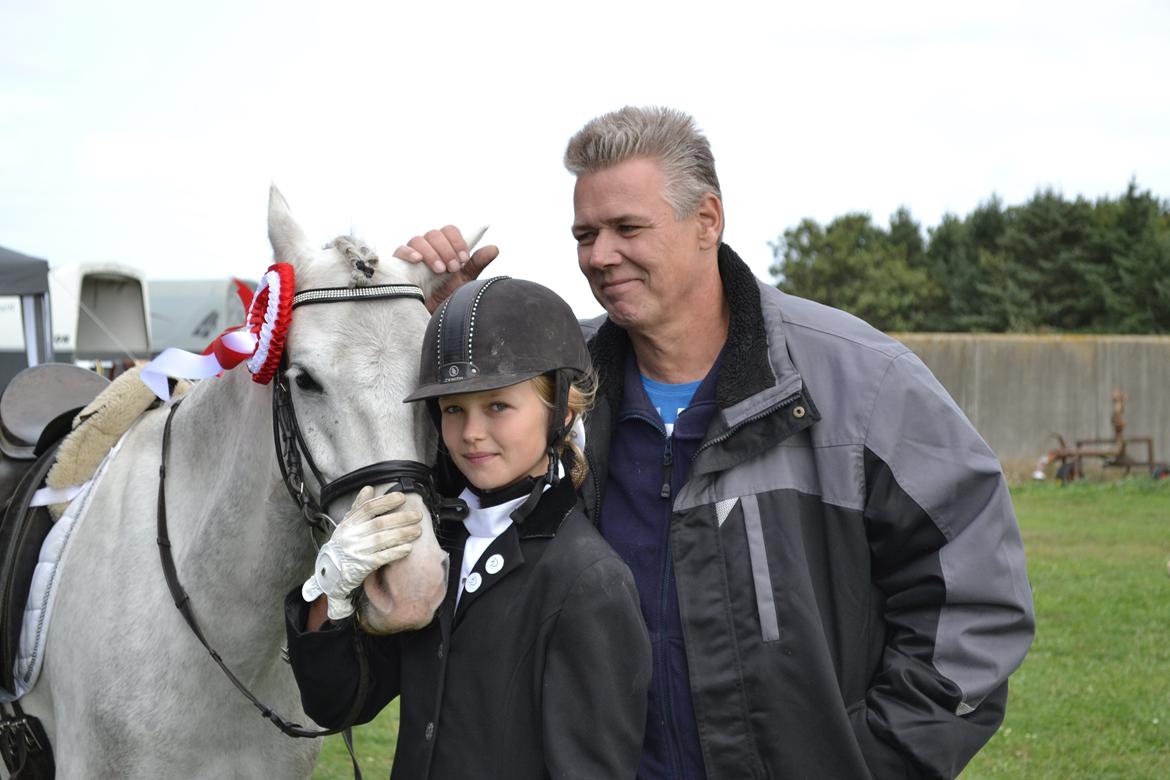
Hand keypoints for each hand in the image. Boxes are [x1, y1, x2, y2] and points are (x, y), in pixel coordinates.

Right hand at [301, 487, 422, 620]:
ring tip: (417, 530)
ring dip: (402, 534)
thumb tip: (369, 489)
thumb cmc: (342, 546)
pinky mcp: (363, 566)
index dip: (386, 501)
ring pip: (382, 539)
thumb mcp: (346, 525)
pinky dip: (396, 552)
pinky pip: (382, 557)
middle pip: (379, 523)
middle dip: (401, 518)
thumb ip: (358, 507)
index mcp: (348, 524)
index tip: (401, 497)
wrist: (330, 573)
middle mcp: (352, 536)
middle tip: (417, 515)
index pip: (368, 508)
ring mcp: (357, 551)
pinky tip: (408, 548)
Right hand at [393, 225, 499, 311]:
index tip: (464, 259)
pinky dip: (409, 252)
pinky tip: (417, 261)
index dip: (458, 240)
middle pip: (434, 233)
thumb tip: (493, 248)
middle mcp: (428, 250)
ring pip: (418, 240)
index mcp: (445, 250)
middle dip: (446, 249)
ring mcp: (412, 257)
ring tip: (439, 270)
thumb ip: (476, 265)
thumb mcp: (464, 284)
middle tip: (453, 268)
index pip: (450, 232)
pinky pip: (400, 250)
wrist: (429, 321)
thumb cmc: (446, 301)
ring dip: (431, 253)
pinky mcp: (399, 266)